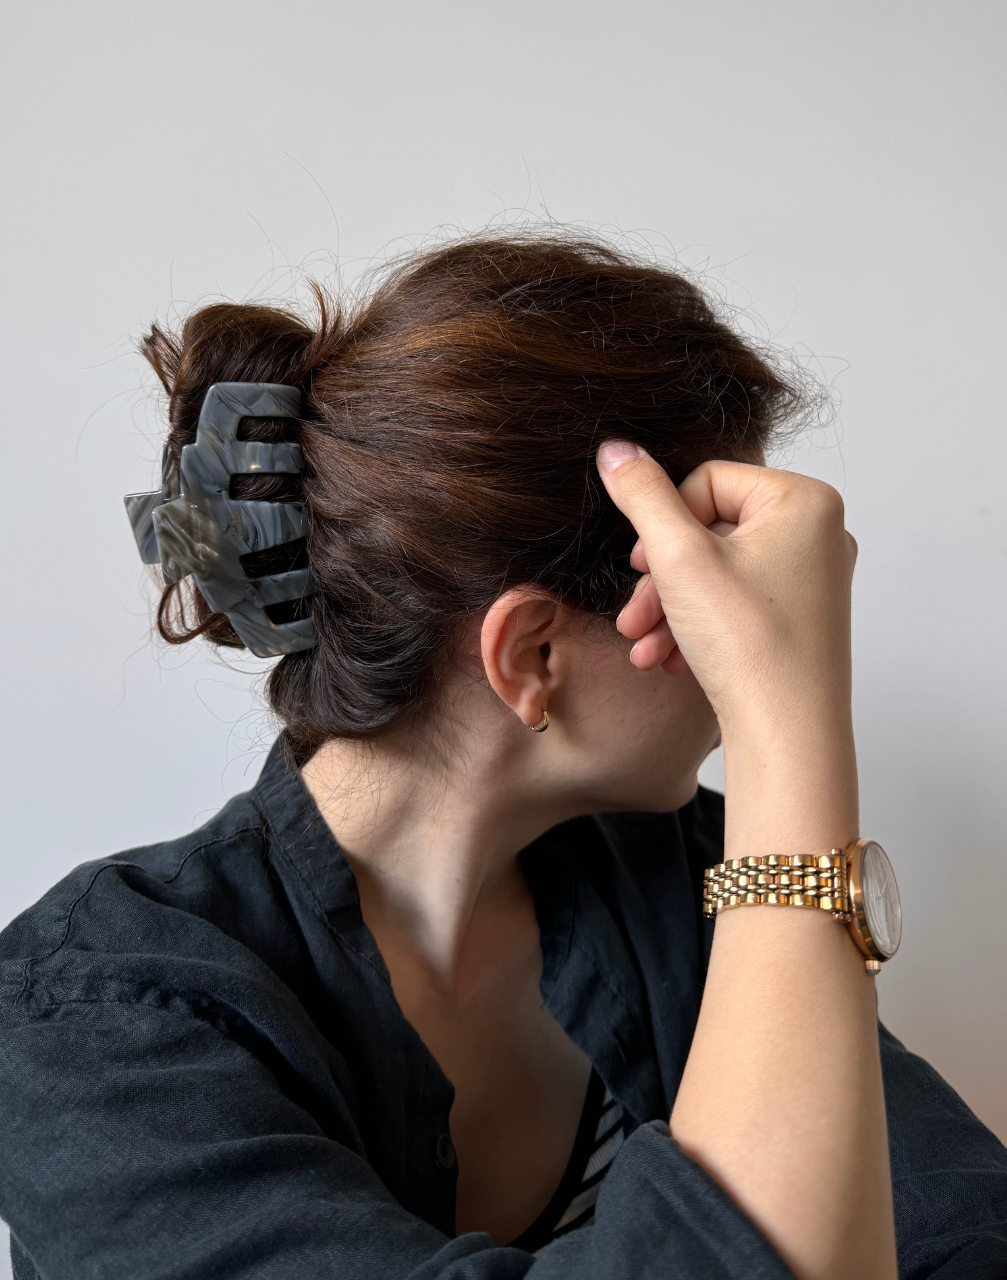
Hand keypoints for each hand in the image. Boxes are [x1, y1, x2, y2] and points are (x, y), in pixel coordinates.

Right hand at [596, 443, 857, 738]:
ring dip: (669, 606)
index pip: (707, 480)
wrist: (786, 734)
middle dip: (659, 577)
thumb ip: (642, 494)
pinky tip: (668, 659)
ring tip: (642, 644)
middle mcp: (819, 533)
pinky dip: (696, 625)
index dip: (662, 523)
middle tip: (633, 613)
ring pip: (716, 572)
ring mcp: (812, 578)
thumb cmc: (748, 645)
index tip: (640, 564)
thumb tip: (616, 449)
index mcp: (804, 501)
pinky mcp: (800, 617)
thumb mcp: (677, 556)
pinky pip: (736, 602)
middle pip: (709, 530)